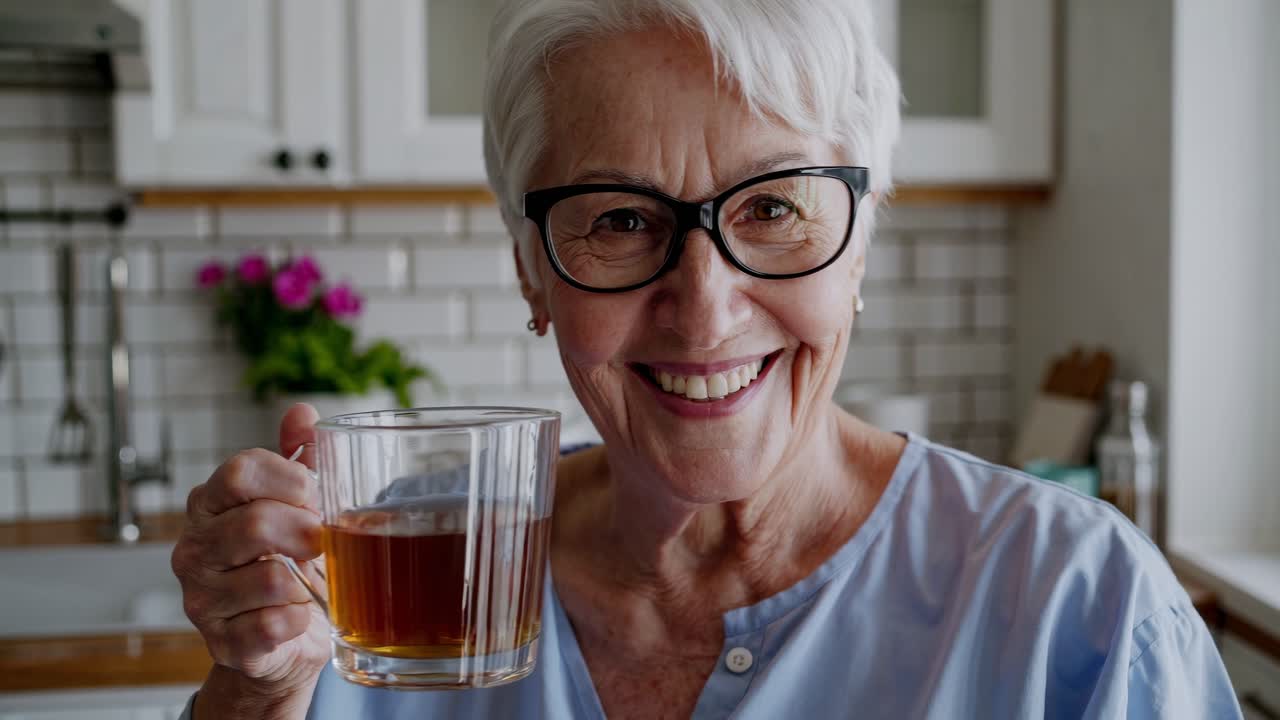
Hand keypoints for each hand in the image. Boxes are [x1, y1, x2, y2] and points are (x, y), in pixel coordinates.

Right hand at [172, 404, 328, 694]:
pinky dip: (302, 618)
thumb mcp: (294, 502)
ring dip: (308, 581)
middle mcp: (193, 549)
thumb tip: (301, 412)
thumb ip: (298, 456)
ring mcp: (201, 599)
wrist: (280, 636)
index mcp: (209, 504)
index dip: (290, 480)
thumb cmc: (287, 559)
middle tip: (321, 543)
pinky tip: (298, 615)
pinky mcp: (223, 643)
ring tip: (307, 582)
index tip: (314, 496)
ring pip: (272, 577)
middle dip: (307, 532)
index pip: (240, 471)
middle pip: (257, 523)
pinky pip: (275, 624)